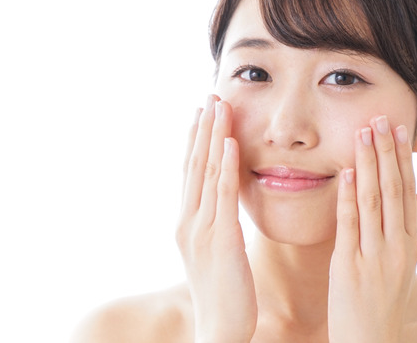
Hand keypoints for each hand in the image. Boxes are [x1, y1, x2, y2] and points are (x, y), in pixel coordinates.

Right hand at [176, 95, 256, 342]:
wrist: (218, 327)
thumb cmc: (224, 292)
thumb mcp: (215, 252)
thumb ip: (216, 224)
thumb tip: (222, 205)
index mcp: (187, 223)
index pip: (190, 173)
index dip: (195, 140)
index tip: (201, 113)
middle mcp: (188, 221)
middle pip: (194, 165)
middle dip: (202, 129)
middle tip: (209, 96)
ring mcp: (201, 229)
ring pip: (206, 173)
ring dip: (213, 136)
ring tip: (220, 105)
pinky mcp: (220, 240)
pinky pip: (222, 195)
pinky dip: (224, 166)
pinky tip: (230, 142)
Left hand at [328, 115, 416, 342]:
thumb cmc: (383, 303)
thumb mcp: (406, 267)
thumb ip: (416, 230)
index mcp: (410, 244)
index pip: (407, 191)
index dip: (403, 158)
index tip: (398, 130)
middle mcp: (396, 247)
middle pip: (393, 189)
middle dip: (386, 151)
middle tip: (380, 119)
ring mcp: (374, 256)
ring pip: (374, 200)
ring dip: (369, 164)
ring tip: (363, 133)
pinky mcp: (348, 266)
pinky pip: (350, 224)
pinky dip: (349, 196)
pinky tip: (347, 172)